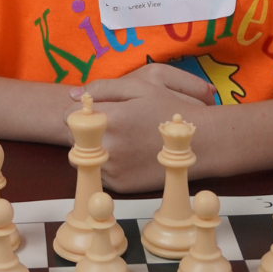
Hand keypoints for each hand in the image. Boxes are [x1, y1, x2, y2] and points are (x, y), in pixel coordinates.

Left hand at [65, 64, 216, 193]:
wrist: (203, 142)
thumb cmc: (171, 109)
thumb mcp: (141, 87)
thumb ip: (103, 87)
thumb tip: (72, 94)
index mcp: (111, 118)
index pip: (69, 115)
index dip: (81, 111)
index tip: (95, 110)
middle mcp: (109, 146)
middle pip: (74, 136)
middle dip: (86, 129)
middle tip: (112, 124)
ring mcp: (114, 168)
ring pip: (84, 156)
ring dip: (95, 148)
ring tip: (122, 139)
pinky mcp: (120, 185)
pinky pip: (99, 173)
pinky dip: (108, 164)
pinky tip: (129, 154)